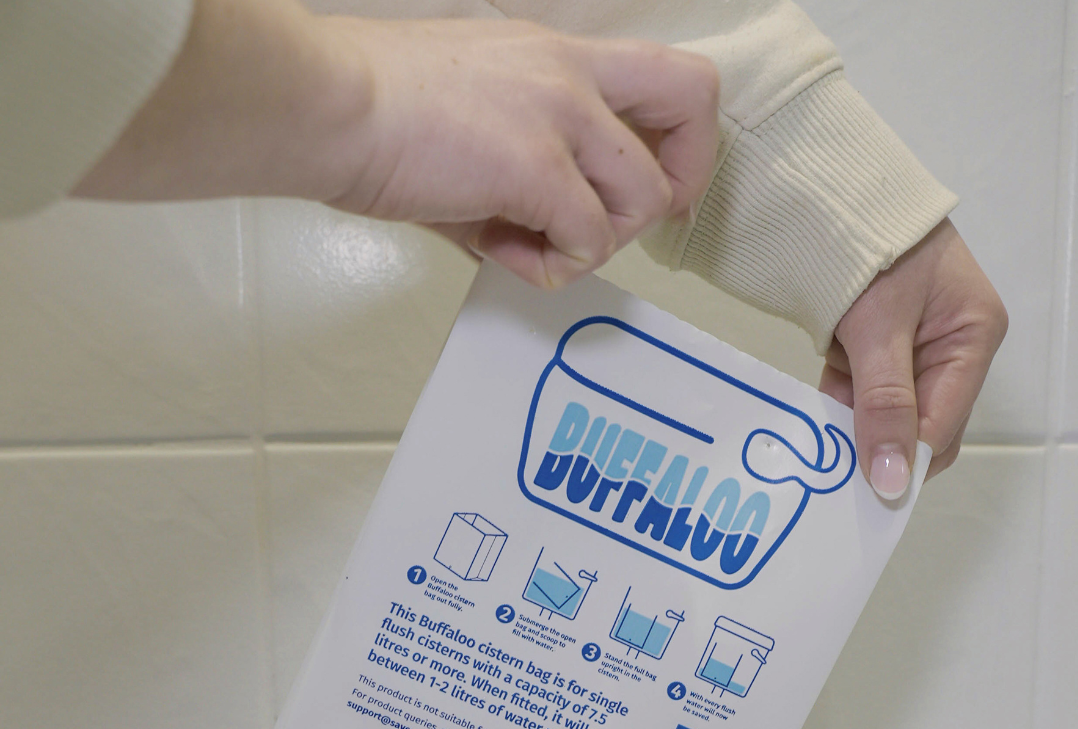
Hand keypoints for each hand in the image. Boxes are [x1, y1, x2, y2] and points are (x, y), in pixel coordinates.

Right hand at [325, 19, 718, 287]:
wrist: (327, 108)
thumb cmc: (378, 112)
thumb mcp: (476, 117)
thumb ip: (526, 167)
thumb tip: (536, 235)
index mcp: (557, 55)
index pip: (665, 74)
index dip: (678, 140)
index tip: (648, 186)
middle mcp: (570, 74)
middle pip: (694, 101)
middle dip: (679, 180)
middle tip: (626, 222)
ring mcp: (558, 116)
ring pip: (643, 199)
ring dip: (595, 244)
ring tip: (528, 244)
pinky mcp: (535, 167)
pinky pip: (589, 243)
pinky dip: (554, 268)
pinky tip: (503, 252)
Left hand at [819, 219, 1006, 497]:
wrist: (832, 196)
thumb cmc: (871, 247)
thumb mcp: (878, 329)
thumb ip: (883, 404)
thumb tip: (891, 477)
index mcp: (972, 337)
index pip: (944, 427)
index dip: (906, 462)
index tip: (864, 492)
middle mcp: (951, 346)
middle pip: (918, 425)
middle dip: (877, 445)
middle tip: (833, 469)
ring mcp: (915, 346)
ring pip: (884, 413)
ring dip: (851, 424)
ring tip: (818, 436)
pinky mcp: (881, 344)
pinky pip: (861, 392)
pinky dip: (838, 401)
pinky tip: (815, 409)